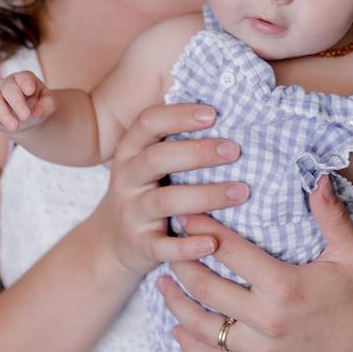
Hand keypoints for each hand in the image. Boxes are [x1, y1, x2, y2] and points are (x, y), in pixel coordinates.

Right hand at [0, 71, 55, 135]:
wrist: (26, 117)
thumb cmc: (38, 106)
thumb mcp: (48, 104)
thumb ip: (46, 106)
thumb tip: (36, 112)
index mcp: (23, 79)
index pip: (23, 77)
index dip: (26, 82)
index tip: (30, 90)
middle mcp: (6, 84)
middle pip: (8, 88)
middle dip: (16, 102)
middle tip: (26, 116)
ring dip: (3, 114)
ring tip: (15, 126)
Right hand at [95, 102, 250, 275]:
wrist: (111, 241)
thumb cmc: (147, 188)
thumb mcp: (149, 159)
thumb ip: (175, 137)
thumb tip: (224, 103)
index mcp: (130, 150)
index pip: (148, 123)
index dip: (178, 115)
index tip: (213, 113)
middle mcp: (126, 178)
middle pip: (157, 159)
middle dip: (197, 153)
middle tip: (235, 150)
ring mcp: (131, 212)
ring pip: (165, 202)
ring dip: (206, 196)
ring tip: (242, 191)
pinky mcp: (140, 245)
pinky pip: (163, 247)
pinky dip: (189, 246)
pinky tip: (214, 242)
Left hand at [159, 175, 352, 351]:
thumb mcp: (352, 253)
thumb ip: (331, 215)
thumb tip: (317, 177)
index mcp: (285, 286)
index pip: (230, 252)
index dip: (202, 229)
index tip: (185, 211)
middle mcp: (268, 321)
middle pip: (207, 288)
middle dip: (181, 261)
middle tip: (168, 240)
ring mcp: (262, 351)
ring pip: (204, 327)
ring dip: (177, 303)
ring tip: (161, 281)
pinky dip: (191, 345)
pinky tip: (177, 328)